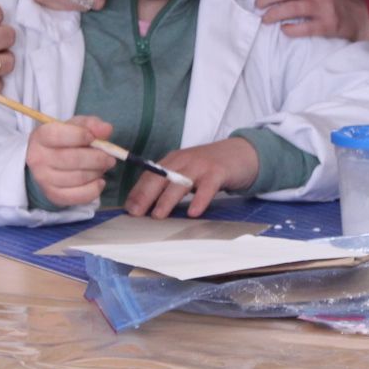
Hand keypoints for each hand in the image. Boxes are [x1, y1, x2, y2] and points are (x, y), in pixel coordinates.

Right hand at [25, 116, 115, 208]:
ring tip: (103, 167)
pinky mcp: (53, 195)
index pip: (57, 135)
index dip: (79, 136)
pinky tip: (99, 181)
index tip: (93, 137)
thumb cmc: (65, 140)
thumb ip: (91, 124)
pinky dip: (94, 189)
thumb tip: (106, 129)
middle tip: (110, 158)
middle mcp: (38, 159)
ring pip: (78, 178)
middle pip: (71, 159)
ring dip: (97, 172)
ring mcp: (44, 179)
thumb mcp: (76, 126)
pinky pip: (78, 196)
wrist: (50, 162)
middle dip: (97, 158)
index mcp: (41, 137)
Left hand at [124, 137, 258, 219]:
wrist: (241, 153)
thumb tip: (146, 205)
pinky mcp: (218, 172)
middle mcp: (183, 160)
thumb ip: (169, 184)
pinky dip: (200, 199)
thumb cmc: (209, 167)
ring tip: (158, 215)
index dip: (137, 191)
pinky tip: (193, 212)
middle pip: (160, 177)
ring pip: (180, 182)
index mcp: (172, 160)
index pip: (150, 175)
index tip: (127, 208)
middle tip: (135, 213)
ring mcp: (201, 165)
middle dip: (145, 195)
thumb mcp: (186, 171)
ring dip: (167, 199)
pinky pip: (207, 187)